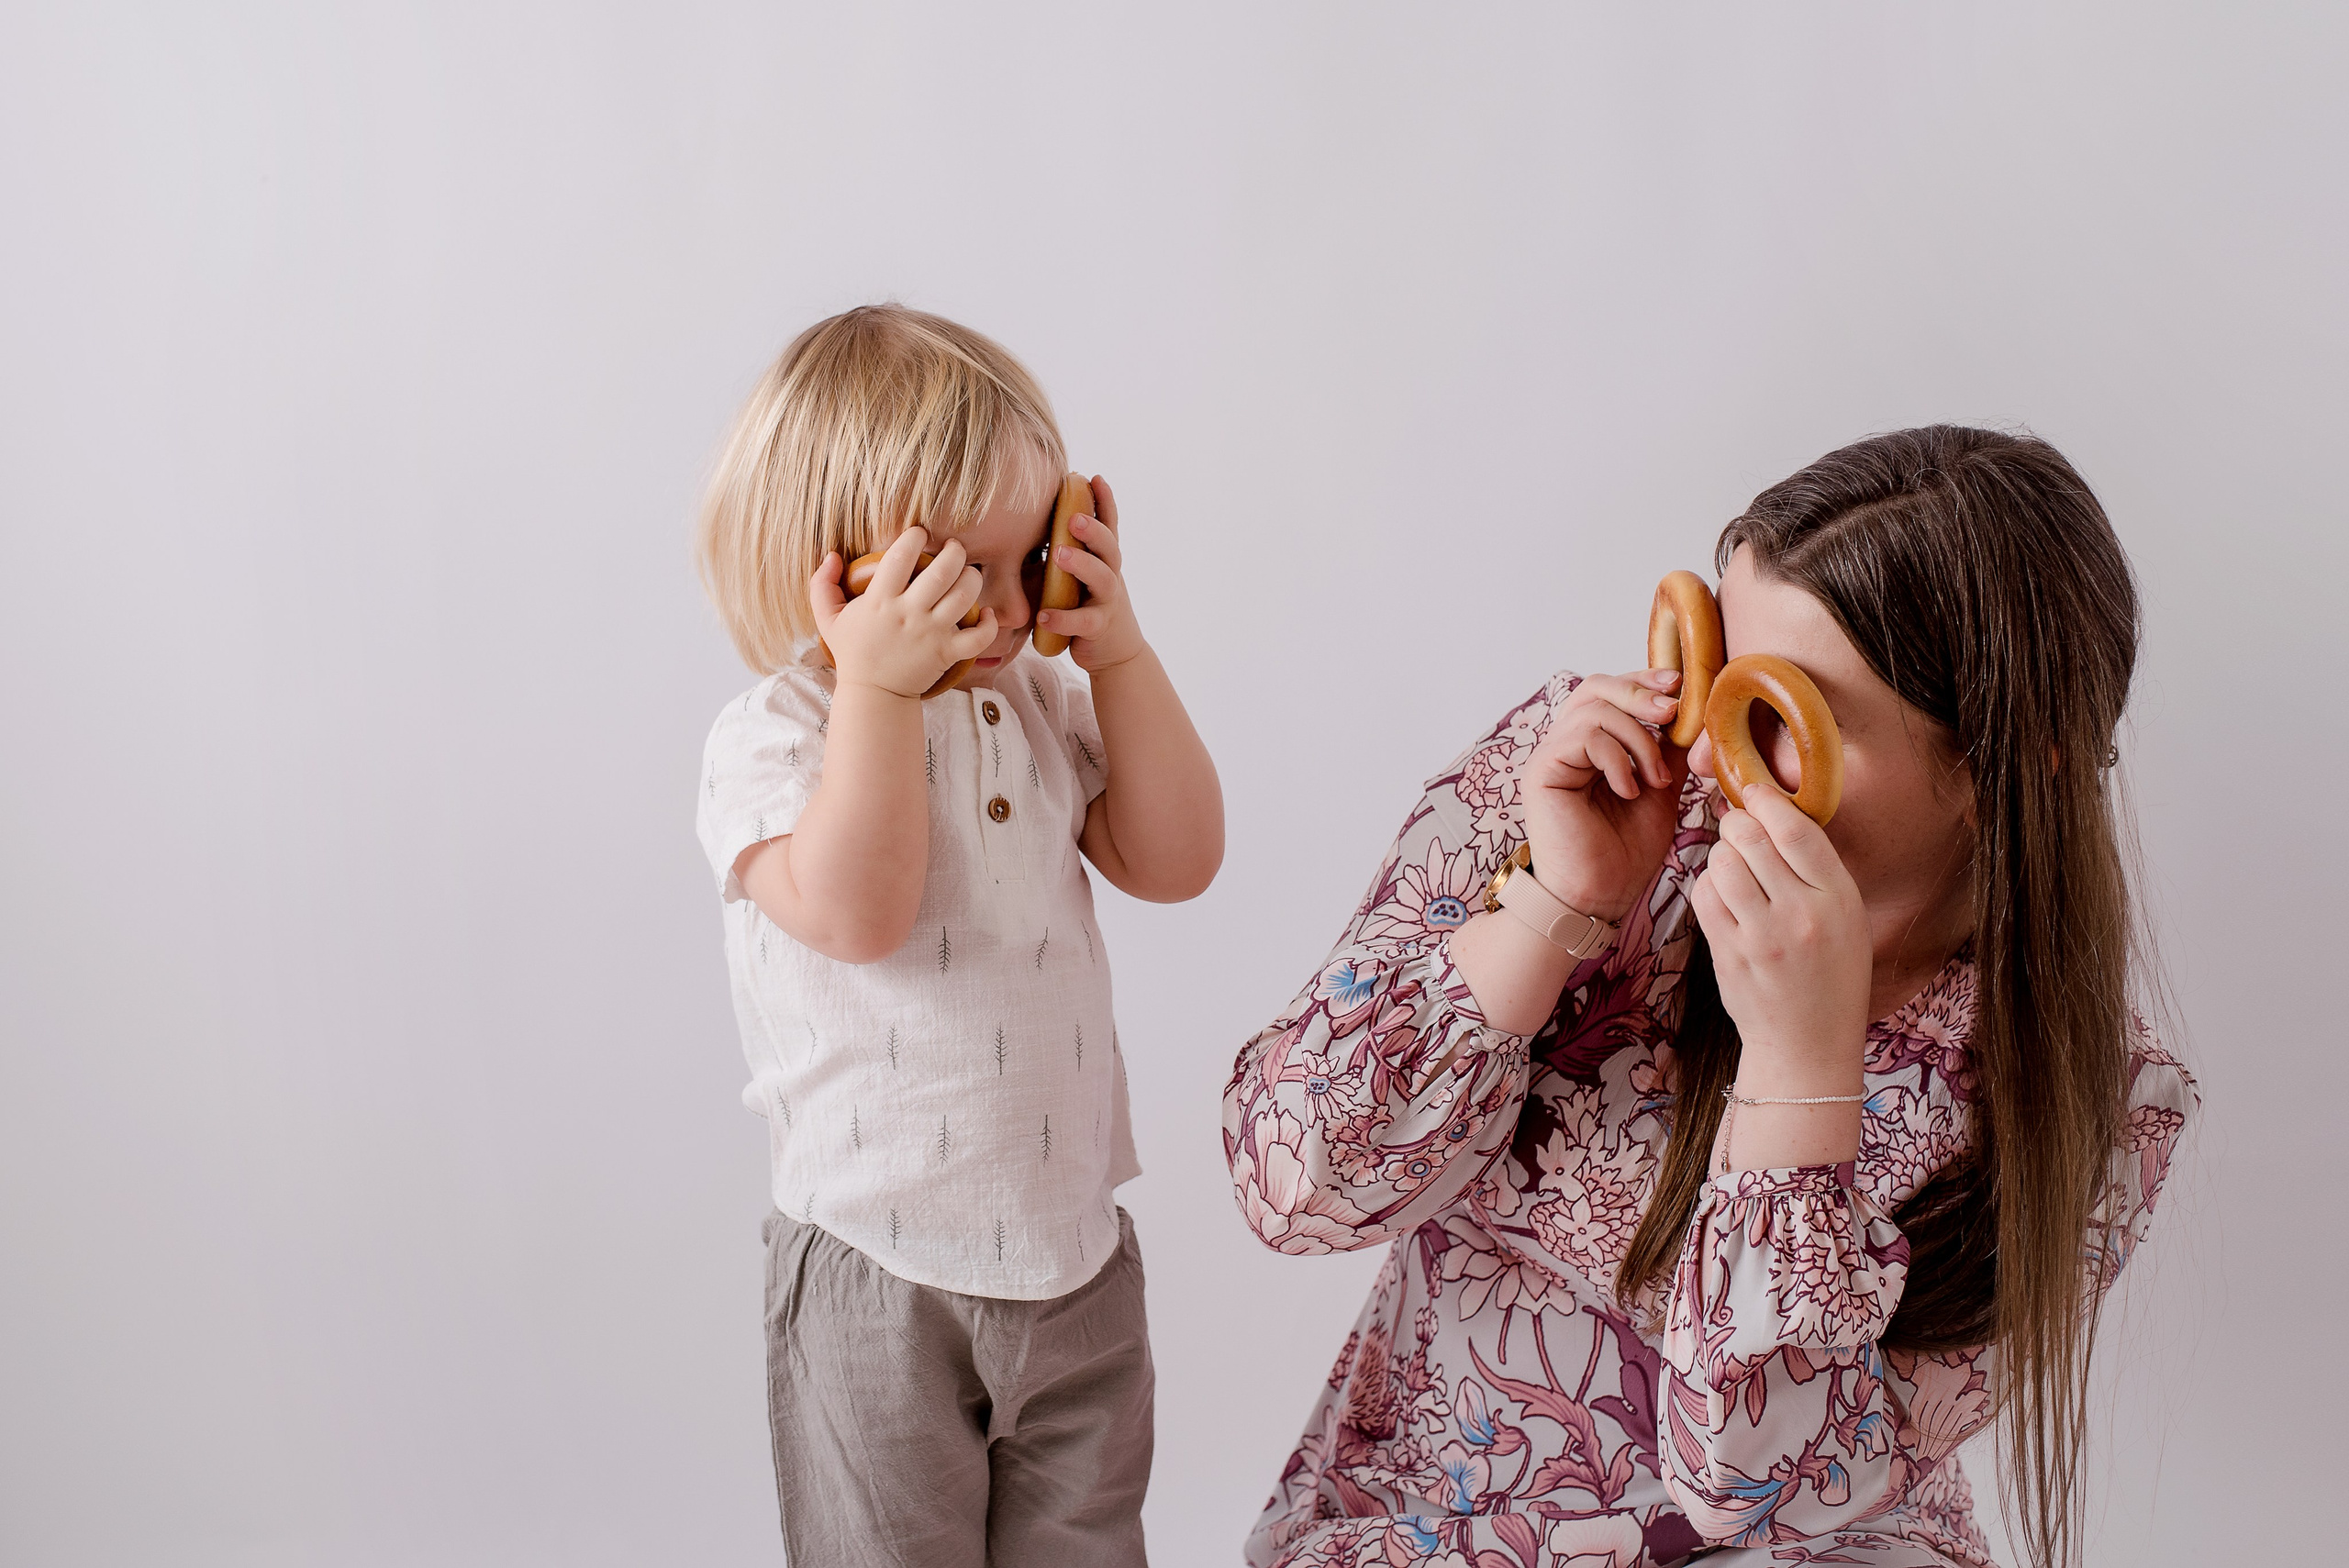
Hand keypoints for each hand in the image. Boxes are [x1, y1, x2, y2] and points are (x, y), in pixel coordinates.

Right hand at [809, 526, 996, 697]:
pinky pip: (979, 636)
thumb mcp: (827, 619)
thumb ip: (822, 585)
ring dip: (972, 578)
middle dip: (954, 552)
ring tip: (969, 573)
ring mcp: (931, 634)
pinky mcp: (948, 653)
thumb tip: (831, 554)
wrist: (873, 694)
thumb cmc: (853, 652)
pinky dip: (989, 623)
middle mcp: (908, 614)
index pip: (900, 557)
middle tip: (954, 548)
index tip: (919, 533)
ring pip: (964, 596)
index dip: (913, 537)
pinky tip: (985, 613)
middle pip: (942, 571)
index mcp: (880, 601)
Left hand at [1033, 476, 1145, 671]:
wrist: (1116, 651)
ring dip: (1081, 565)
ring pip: (1102, 579)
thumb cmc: (1090, 605)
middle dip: (1093, 529)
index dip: (1104, 501)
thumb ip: (1067, 551)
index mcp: (1105, 560)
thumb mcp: (1082, 576)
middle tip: (1072, 517)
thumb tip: (1028, 522)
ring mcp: (1109, 602)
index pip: (1109, 525)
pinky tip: (1044, 616)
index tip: (1093, 477)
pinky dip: (1063, 618)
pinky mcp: (1100, 628)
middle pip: (1109, 546)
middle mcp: (1111, 576)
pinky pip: (1084, 621)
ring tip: (1058, 555)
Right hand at [1519, 670, 1689, 921]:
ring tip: (1654, 779)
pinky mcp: (1542, 770)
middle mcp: (1566, 744)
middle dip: (1640, 693)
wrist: (1599, 896)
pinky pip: (1584, 737)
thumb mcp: (1661, 789)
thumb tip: (1691, 712)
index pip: (1611, 692)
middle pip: (1596, 687)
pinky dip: (1617, 759)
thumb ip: (1668, 750)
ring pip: (1594, 709)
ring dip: (1638, 739)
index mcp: (1592, 745)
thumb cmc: (1625, 852)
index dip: (1644, 680)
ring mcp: (1551, 755)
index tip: (1679, 686)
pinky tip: (1629, 790)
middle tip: (1672, 713)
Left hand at [1690, 781, 1870, 1091]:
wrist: (1807, 1044)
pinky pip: (1704, 895)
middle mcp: (1801, 915)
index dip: (1769, 800)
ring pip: (1722, 862)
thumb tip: (1774, 812)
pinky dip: (1708, 884)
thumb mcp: (1846, 918)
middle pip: (1752, 837)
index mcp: (1839, 899)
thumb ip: (1817, 869)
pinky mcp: (1729, 954)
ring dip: (1721, 853)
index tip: (1756, 792)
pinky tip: (1723, 894)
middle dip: (1737, 821)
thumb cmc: (1830, 974)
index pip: (1797, 830)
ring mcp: (1761, 937)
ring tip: (1734, 865)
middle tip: (1737, 825)